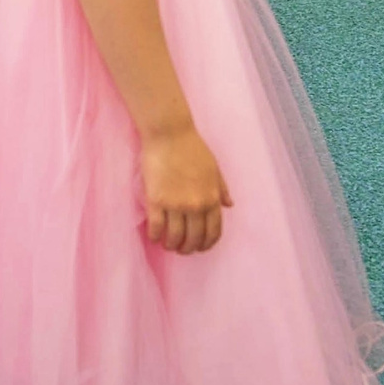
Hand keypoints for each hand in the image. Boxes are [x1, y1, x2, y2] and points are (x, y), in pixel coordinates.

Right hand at [138, 125, 230, 254]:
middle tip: (181, 250)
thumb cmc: (192, 147)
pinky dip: (155, 236)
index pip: (213, 231)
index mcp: (212, 198)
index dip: (207, 244)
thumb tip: (229, 205)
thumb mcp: (214, 168)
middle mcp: (196, 205)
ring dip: (171, 245)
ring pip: (175, 236)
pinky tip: (154, 236)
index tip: (200, 248)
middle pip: (194, 238)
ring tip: (167, 245)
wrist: (169, 134)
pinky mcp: (157, 200)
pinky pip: (157, 226)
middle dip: (188, 248)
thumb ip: (221, 188)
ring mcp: (176, 204)